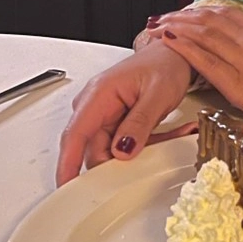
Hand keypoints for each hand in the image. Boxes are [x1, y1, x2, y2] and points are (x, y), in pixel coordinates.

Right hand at [55, 40, 197, 186]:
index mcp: (99, 95)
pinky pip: (126, 144)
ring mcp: (106, 115)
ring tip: (173, 135)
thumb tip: (121, 151)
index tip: (67, 188)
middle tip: (157, 153)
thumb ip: (139, 122)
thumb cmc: (165, 62)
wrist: (175, 53)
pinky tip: (170, 135)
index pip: (75, 135)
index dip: (67, 165)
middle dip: (124, 160)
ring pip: (114, 150)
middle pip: (96, 150)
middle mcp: (96, 106)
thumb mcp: (158, 92)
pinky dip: (148, 144)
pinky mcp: (118, 122)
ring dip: (144, 149)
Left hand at [149, 5, 242, 137]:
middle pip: (208, 20)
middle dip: (180, 17)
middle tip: (159, 17)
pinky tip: (169, 42)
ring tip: (156, 26)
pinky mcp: (240, 85)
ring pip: (203, 35)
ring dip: (176, 28)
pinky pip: (206, 62)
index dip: (198, 11)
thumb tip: (238, 48)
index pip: (223, 13)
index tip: (180, 13)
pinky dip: (185, 49)